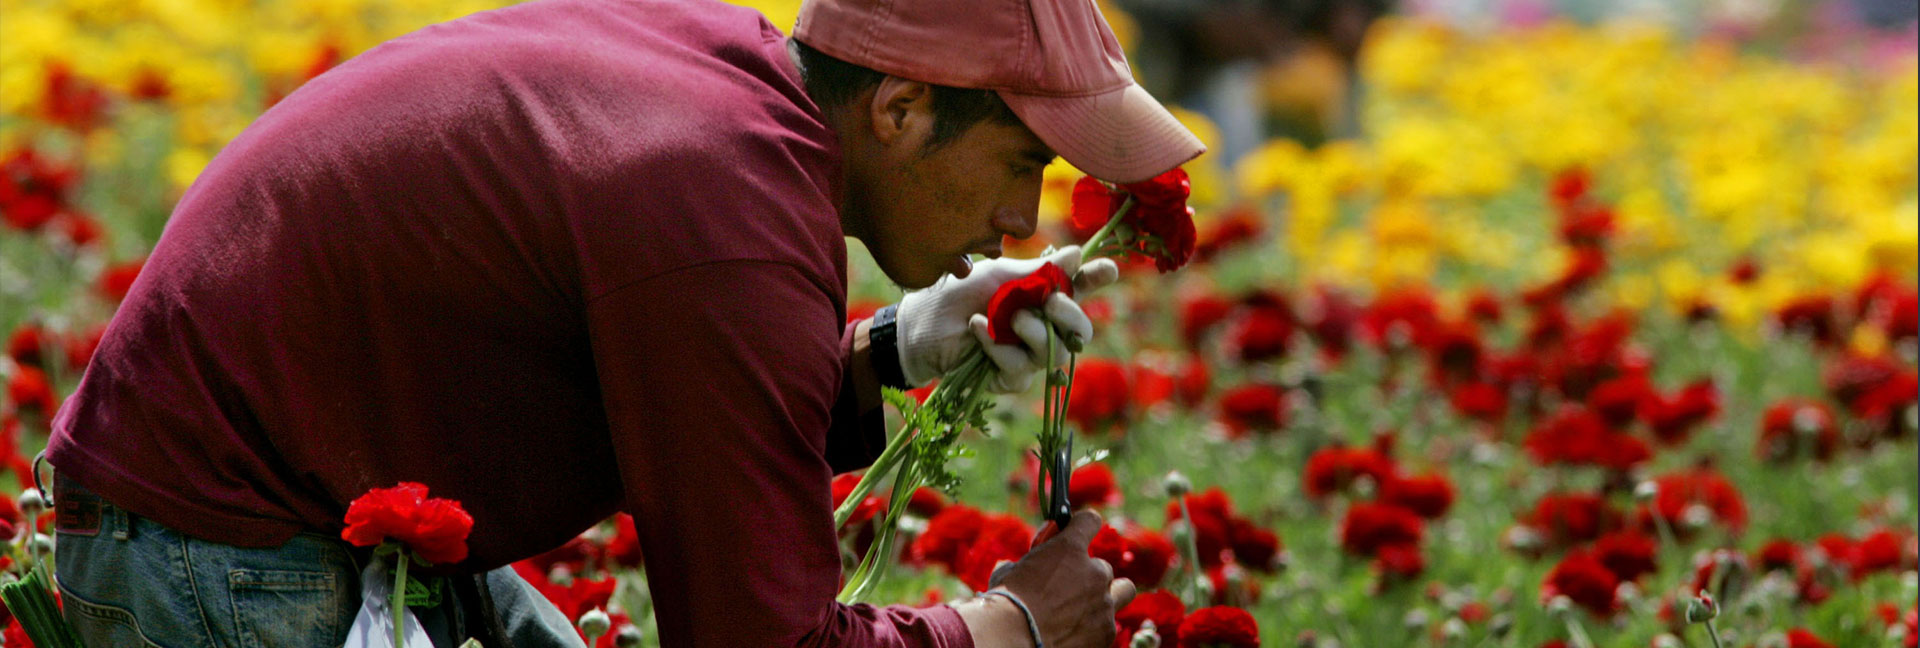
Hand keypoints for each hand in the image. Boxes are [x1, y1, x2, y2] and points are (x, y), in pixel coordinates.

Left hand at [895, 246, 1119, 392]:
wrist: (917, 325)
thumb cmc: (956, 294)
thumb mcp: (998, 275)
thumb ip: (1038, 270)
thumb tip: (1078, 253)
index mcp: (1042, 294)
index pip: (1080, 288)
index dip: (1097, 279)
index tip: (1109, 269)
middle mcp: (1041, 325)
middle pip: (1079, 330)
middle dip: (1071, 315)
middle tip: (1051, 300)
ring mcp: (1026, 354)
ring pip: (1054, 352)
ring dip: (1031, 332)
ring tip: (1005, 318)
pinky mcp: (1008, 377)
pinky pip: (1020, 368)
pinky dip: (999, 348)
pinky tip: (977, 330)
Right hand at [986, 510, 1134, 647]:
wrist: (1014, 640)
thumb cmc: (1005, 605)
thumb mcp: (1008, 575)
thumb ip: (1024, 565)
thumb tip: (1012, 567)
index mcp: (1069, 549)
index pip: (1089, 521)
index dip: (1083, 526)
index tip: (1076, 534)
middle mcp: (1094, 572)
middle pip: (1103, 567)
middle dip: (1089, 576)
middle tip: (1070, 589)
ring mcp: (1104, 603)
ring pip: (1123, 591)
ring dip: (1108, 596)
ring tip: (1089, 608)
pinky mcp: (1107, 632)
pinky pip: (1109, 623)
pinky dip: (1096, 626)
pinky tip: (1076, 632)